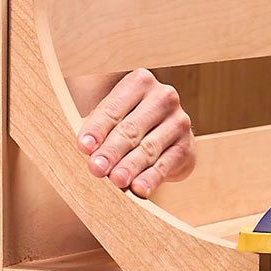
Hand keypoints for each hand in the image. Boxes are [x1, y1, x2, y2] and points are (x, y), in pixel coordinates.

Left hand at [76, 69, 194, 197]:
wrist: (162, 136)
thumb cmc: (126, 122)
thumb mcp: (110, 116)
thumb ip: (96, 126)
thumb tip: (85, 148)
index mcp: (140, 81)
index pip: (114, 108)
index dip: (97, 129)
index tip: (84, 147)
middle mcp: (163, 97)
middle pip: (131, 128)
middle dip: (112, 150)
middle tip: (96, 168)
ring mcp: (178, 121)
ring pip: (149, 148)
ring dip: (130, 166)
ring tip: (116, 180)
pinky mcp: (187, 147)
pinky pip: (166, 165)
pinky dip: (151, 178)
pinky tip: (139, 189)